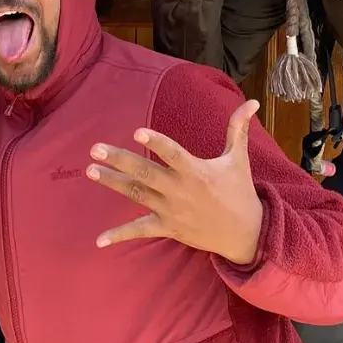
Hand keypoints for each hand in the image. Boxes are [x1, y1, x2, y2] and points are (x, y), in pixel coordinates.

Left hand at [88, 100, 265, 265]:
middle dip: (119, 161)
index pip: (173, 154)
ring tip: (90, 170)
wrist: (246, 234)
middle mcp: (180, 190)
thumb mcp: (239, 159)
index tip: (136, 131)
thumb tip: (251, 102)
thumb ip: (238, 129)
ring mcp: (172, 210)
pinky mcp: (168, 227)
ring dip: (112, 183)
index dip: (157, 142)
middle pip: (146, 173)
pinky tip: (98, 240)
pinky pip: (140, 231)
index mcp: (197, 171)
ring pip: (137, 194)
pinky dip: (119, 235)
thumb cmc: (240, 191)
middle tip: (95, 149)